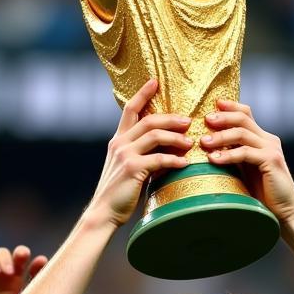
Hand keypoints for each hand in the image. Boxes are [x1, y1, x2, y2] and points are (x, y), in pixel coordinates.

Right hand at [0, 246, 45, 293]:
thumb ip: (36, 287)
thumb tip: (53, 271)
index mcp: (19, 285)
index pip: (31, 266)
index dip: (37, 262)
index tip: (42, 262)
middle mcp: (5, 278)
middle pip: (16, 256)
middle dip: (21, 253)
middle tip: (23, 255)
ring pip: (0, 252)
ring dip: (5, 258)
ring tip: (8, 272)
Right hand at [88, 79, 191, 225]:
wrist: (103, 212)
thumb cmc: (119, 192)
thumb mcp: (128, 167)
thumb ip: (142, 155)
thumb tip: (166, 150)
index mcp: (118, 140)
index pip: (130, 109)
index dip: (143, 94)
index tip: (155, 81)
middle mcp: (120, 143)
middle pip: (149, 120)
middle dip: (171, 118)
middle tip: (189, 121)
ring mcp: (125, 155)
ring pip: (155, 136)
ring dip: (176, 138)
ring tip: (190, 142)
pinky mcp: (133, 169)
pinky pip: (159, 159)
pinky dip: (174, 160)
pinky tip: (185, 163)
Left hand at [201, 101, 293, 223]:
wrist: (285, 211)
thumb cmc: (263, 194)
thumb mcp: (245, 170)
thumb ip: (234, 156)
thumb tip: (209, 148)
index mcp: (262, 139)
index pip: (246, 114)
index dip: (229, 107)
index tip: (212, 105)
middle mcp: (268, 140)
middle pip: (242, 119)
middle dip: (222, 117)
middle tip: (205, 120)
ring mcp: (271, 149)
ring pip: (242, 133)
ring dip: (220, 136)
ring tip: (203, 142)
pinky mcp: (271, 161)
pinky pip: (245, 152)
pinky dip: (228, 154)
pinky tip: (214, 159)